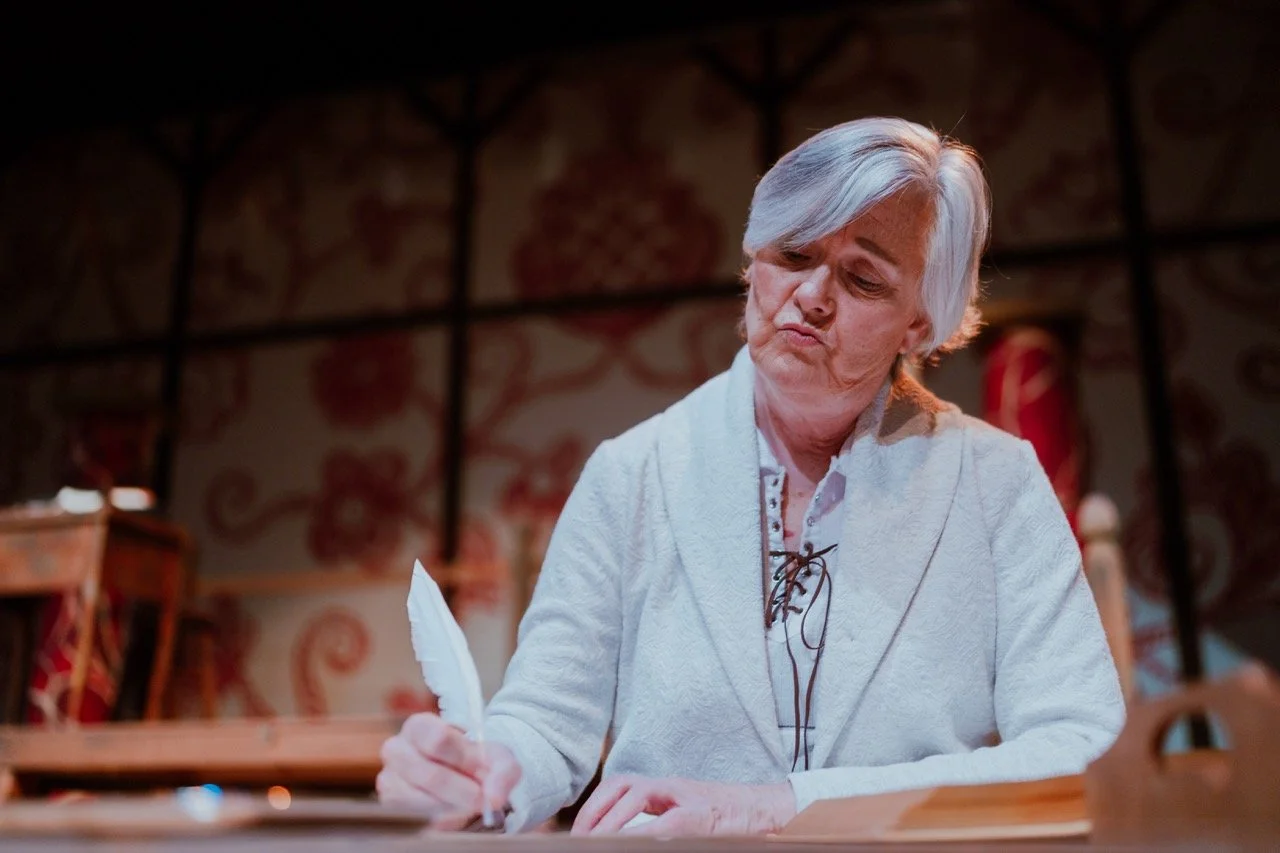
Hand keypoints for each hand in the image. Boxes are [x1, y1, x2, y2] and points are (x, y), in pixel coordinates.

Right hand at [377, 712, 520, 827]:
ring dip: (453, 809)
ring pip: (422, 803)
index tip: (484, 774)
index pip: (438, 739)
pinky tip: (455, 814)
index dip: (465, 760)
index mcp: (418, 726)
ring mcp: (389, 780)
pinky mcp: (389, 806)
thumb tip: (494, 799)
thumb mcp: (497, 758)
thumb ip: (502, 772)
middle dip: (462, 792)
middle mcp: (396, 750)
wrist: (464, 779)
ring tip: (469, 805)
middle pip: (430, 775)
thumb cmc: (476, 762)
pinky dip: (442, 822)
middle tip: (483, 800)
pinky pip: (417, 821)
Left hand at [571, 775, 795, 835]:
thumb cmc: (725, 821)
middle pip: (622, 785)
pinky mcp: (701, 816)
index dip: (595, 805)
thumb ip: (655, 824)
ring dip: (612, 819)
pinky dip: (645, 832)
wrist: (766, 812)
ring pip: (638, 795)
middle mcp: (672, 788)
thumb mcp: (683, 818)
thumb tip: (623, 838)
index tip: (577, 831)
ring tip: (598, 840)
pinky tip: (633, 842)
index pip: (620, 786)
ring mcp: (687, 798)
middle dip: (595, 811)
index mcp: (664, 790)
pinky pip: (666, 822)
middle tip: (579, 838)